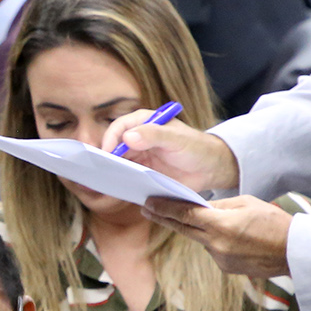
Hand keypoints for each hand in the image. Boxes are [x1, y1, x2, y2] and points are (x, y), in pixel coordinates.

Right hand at [103, 110, 239, 192]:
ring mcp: (139, 156)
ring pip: (118, 162)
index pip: (119, 127)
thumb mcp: (176, 139)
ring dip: (111, 170)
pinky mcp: (142, 173)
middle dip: (106, 157)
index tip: (107, 154)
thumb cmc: (196, 147)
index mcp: (144, 123)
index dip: (111, 139)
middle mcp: (138, 138)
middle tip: (101, 171)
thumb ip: (154, 135)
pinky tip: (117, 188)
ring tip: (106, 181)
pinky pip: (126, 176)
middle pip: (114, 146)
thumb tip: (128, 137)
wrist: (209, 169)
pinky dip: (120, 181)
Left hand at [140, 194, 289, 278]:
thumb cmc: (274, 222)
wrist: (296, 251)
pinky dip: (216, 242)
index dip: (164, 209)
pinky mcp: (227, 268)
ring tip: (218, 221)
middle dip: (166, 218)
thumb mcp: (246, 203)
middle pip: (184, 229)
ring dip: (200, 230)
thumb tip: (199, 206)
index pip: (184, 215)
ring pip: (201, 240)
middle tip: (149, 209)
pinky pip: (214, 251)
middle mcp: (216, 245)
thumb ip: (219, 205)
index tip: (148, 203)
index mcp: (221, 225)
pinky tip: (234, 238)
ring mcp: (221, 259)